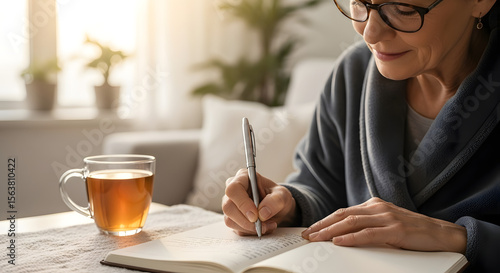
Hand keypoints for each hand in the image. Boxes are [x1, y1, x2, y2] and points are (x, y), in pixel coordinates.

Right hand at [222, 169, 296, 235]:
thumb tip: (262, 213)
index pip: (234, 189)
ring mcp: (231, 205)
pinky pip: (236, 229)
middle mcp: (234, 191)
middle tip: (262, 225)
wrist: (278, 209)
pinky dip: (250, 232)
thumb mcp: (283, 195)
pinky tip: (263, 227)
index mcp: (243, 178)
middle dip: (246, 220)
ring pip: (230, 220)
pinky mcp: (232, 218)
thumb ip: (275, 201)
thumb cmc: (278, 197)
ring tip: (267, 226)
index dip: (242, 203)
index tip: (255, 216)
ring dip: (250, 228)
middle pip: (228, 207)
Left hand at [301, 197, 466, 253]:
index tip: (311, 230)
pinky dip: (352, 238)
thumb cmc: (413, 231)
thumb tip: (343, 236)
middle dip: (322, 226)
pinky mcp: (396, 230)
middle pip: (343, 215)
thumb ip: (368, 226)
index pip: (343, 212)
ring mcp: (387, 217)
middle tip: (307, 235)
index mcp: (374, 205)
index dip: (325, 221)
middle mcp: (378, 208)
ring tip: (316, 238)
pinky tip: (339, 242)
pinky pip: (369, 234)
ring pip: (351, 223)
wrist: (442, 234)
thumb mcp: (386, 225)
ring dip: (331, 232)